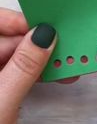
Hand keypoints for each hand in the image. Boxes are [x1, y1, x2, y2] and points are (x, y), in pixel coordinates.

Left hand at [0, 7, 56, 123]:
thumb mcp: (2, 102)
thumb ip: (24, 67)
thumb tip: (43, 37)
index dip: (20, 22)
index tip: (45, 29)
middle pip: (9, 40)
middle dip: (37, 45)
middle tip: (63, 50)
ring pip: (15, 55)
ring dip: (39, 60)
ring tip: (63, 66)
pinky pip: (16, 69)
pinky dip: (33, 71)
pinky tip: (50, 75)